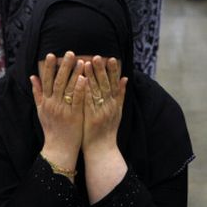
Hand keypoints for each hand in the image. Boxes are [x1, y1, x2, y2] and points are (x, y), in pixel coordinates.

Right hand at [31, 52, 85, 172]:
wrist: (58, 149)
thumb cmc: (51, 129)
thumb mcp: (41, 110)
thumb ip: (37, 93)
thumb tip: (32, 76)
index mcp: (45, 102)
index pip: (46, 81)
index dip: (48, 67)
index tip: (51, 54)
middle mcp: (53, 104)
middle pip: (58, 81)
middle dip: (64, 66)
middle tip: (69, 52)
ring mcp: (63, 110)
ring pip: (68, 89)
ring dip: (74, 74)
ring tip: (81, 61)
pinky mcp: (74, 116)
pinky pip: (77, 100)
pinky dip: (80, 89)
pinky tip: (85, 78)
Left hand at [82, 56, 128, 202]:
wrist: (102, 150)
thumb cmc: (108, 130)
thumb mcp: (118, 111)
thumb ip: (121, 94)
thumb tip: (126, 78)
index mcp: (115, 104)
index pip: (115, 84)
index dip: (113, 71)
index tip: (111, 58)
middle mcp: (109, 106)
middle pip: (106, 85)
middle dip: (102, 70)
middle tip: (98, 56)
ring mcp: (100, 112)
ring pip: (96, 91)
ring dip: (91, 77)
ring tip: (87, 62)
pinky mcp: (91, 118)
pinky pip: (87, 101)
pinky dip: (84, 91)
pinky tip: (80, 81)